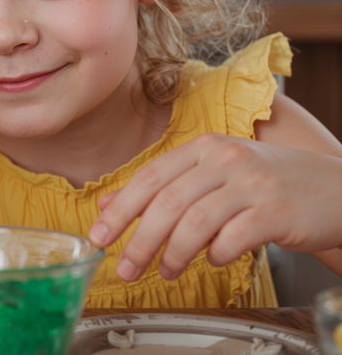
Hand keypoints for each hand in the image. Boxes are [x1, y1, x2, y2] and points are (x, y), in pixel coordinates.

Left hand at [89, 133, 341, 281]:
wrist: (334, 187)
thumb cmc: (266, 182)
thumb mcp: (213, 173)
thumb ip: (164, 185)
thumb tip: (109, 204)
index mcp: (204, 147)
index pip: (149, 178)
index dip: (120, 210)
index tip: (99, 237)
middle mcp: (225, 160)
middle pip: (167, 203)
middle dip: (140, 240)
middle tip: (126, 268)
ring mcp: (252, 184)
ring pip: (195, 224)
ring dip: (174, 254)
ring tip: (167, 271)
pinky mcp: (275, 212)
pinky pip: (232, 240)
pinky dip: (216, 255)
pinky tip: (215, 259)